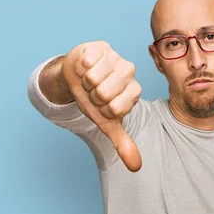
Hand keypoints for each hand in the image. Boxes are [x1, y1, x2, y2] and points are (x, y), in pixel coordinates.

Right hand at [61, 41, 141, 171]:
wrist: (77, 76)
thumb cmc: (94, 99)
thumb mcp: (107, 123)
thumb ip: (123, 143)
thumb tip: (136, 167)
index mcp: (135, 92)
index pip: (115, 109)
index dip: (101, 110)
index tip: (102, 105)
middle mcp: (130, 72)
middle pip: (103, 93)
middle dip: (91, 96)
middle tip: (94, 91)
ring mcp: (116, 57)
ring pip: (93, 78)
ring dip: (84, 82)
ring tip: (89, 80)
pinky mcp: (101, 46)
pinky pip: (85, 63)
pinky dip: (79, 68)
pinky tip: (85, 66)